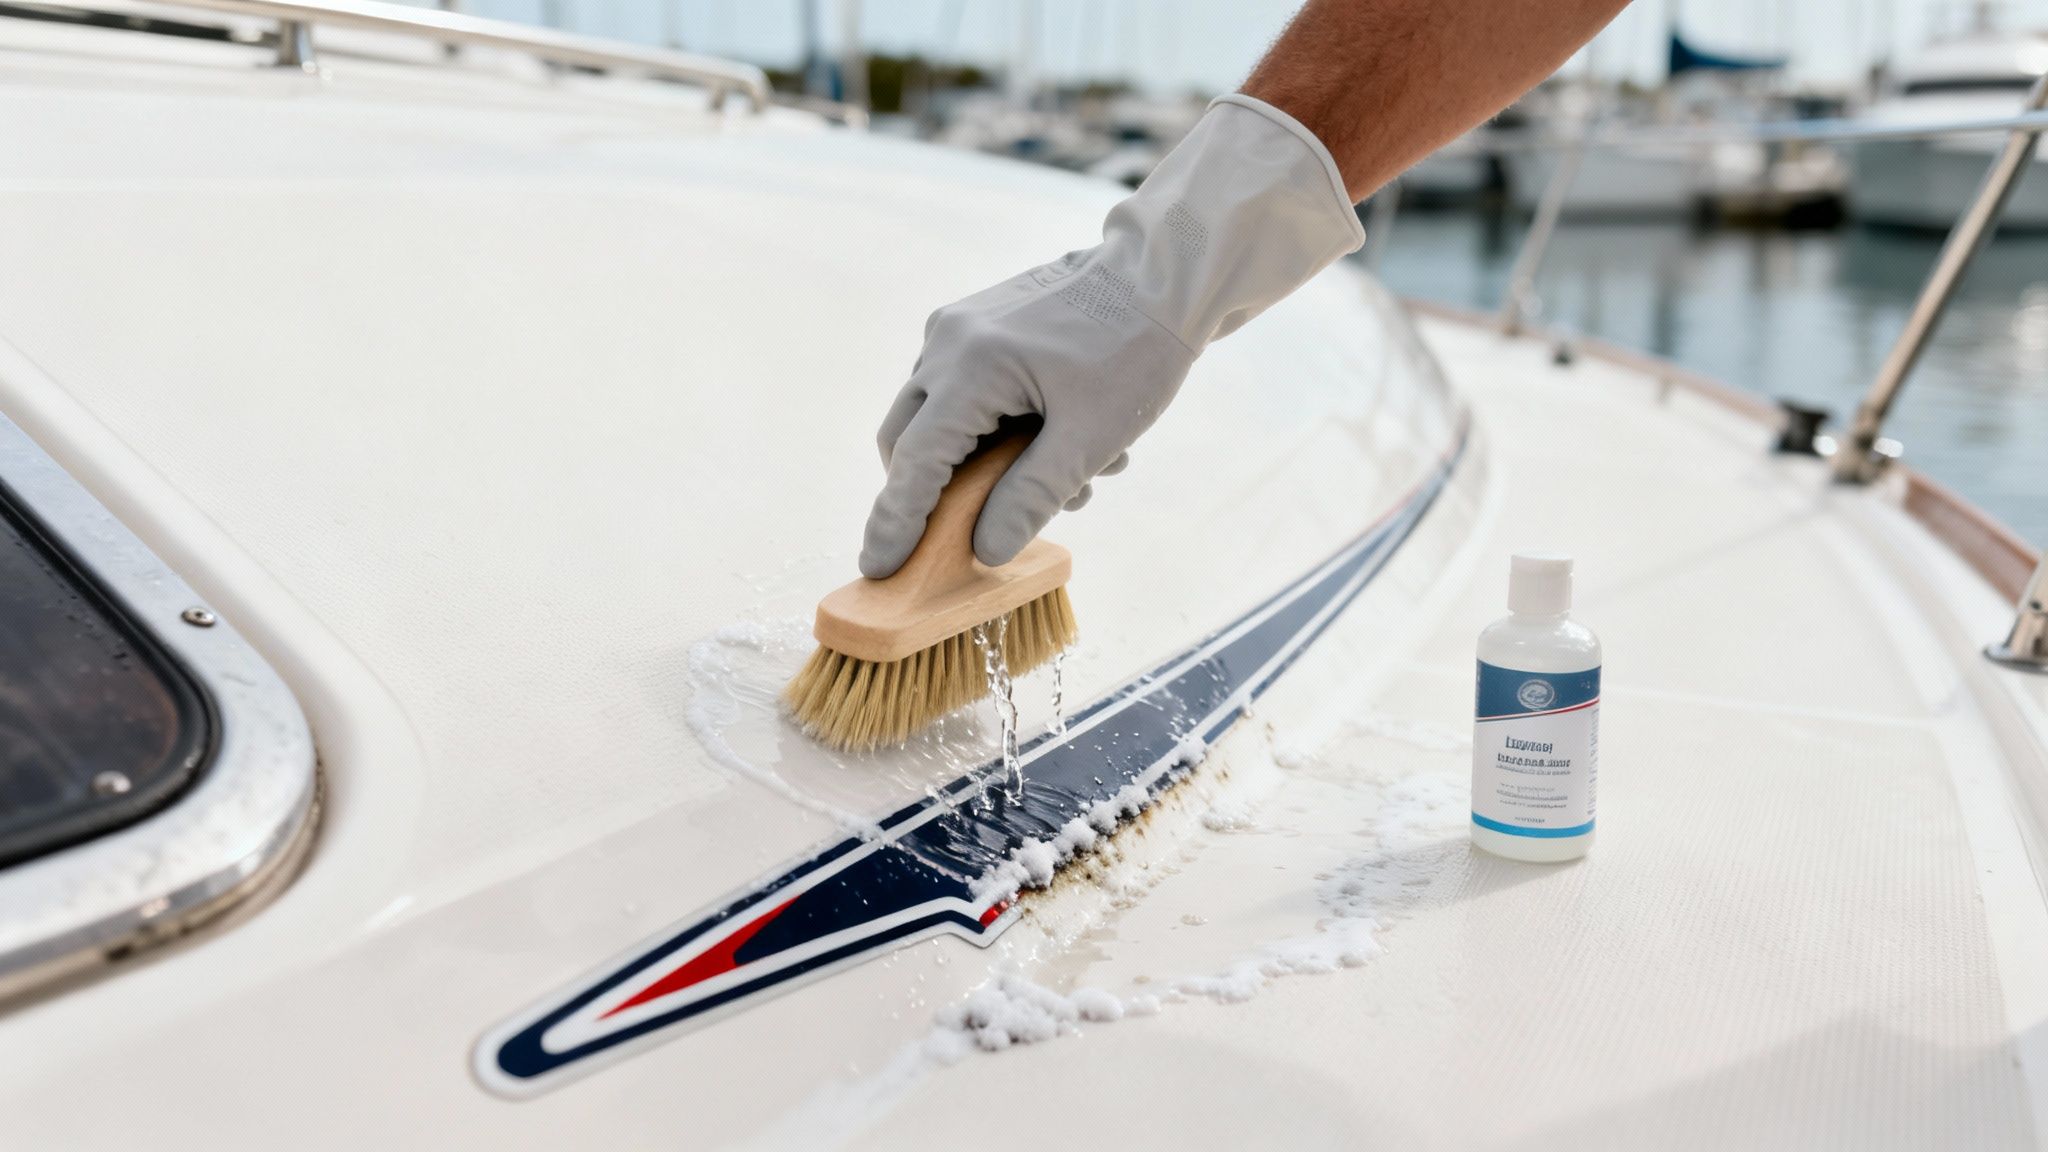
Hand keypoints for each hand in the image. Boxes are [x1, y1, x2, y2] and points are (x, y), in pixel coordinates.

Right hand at [859, 96, 1365, 579]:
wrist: (1161, 274)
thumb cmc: (1135, 349)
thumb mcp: (1091, 438)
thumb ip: (1031, 497)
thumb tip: (984, 549)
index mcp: (971, 366)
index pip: (915, 462)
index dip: (896, 521)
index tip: (877, 568)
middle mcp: (948, 342)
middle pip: (910, 441)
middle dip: (939, 497)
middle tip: (978, 539)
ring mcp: (957, 329)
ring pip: (939, 421)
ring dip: (986, 466)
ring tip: (1076, 480)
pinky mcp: (976, 326)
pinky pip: (964, 394)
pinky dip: (997, 432)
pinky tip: (1063, 441)